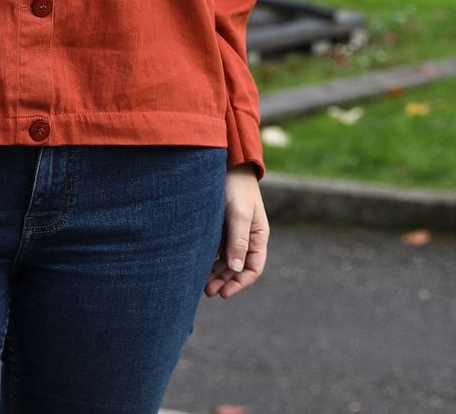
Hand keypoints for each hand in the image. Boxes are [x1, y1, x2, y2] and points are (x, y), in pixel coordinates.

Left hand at [204, 163, 267, 298]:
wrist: (226, 161)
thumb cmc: (236, 186)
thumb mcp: (239, 214)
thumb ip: (239, 240)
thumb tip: (236, 269)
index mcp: (258, 235)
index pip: (253, 267)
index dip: (240, 283)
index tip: (224, 293)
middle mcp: (246, 236)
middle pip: (237, 267)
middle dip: (225, 281)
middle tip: (208, 292)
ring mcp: (232, 231)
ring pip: (226, 259)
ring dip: (216, 273)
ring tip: (202, 285)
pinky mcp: (219, 224)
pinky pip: (216, 248)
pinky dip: (209, 259)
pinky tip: (197, 266)